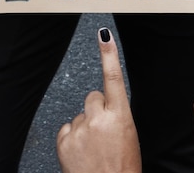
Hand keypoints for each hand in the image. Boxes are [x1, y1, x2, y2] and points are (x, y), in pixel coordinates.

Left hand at [57, 27, 140, 172]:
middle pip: (92, 97)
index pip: (114, 78)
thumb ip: (116, 116)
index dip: (109, 54)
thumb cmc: (122, 168)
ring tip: (94, 149)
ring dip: (85, 127)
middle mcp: (98, 119)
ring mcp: (80, 130)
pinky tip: (81, 153)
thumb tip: (104, 105)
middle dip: (96, 109)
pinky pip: (67, 128)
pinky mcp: (64, 141)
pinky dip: (72, 139)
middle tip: (103, 133)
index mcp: (120, 117)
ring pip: (80, 115)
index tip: (104, 35)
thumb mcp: (128, 137)